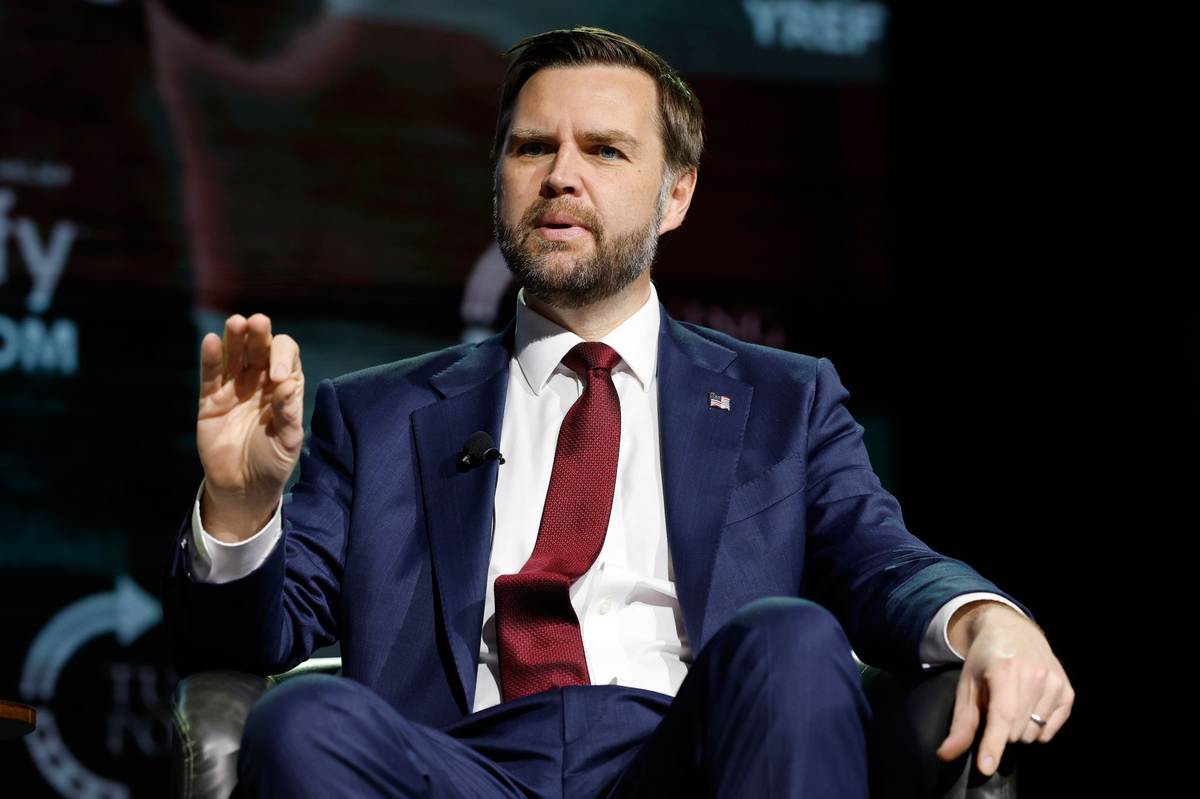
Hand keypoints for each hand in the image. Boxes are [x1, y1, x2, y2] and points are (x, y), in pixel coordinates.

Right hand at [197, 313, 304, 540]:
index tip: (278, 379)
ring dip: (234, 337)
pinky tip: (211, 341)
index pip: (286, 357)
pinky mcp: (210, 400)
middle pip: (259, 348)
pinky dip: (210, 358)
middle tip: (257, 323)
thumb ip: (288, 413)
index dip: (283, 358)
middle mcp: (259, 381)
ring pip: (233, 355)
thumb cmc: (272, 461)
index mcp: (285, 387)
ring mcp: (234, 388)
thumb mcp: (288, 441)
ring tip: (235, 322)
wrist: (243, 487)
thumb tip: (288, 384)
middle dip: (259, 335)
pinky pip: (210, 375)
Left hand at [936, 602, 1073, 775]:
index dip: (993, 745)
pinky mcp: (1067, 692)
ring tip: (1011, 703)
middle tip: (995, 706)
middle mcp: (1034, 675)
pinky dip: (1036, 729)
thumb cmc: (985, 660)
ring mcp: (1054, 683)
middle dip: (1001, 730)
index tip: (985, 767)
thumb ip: (960, 723)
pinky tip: (1028, 707)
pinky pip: (1050, 732)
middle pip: (1016, 732)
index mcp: (1005, 670)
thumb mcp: (967, 686)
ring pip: (1033, 736)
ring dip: (1018, 730)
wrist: (1013, 630)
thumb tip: (945, 754)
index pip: (1001, 717)